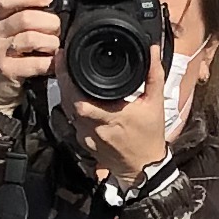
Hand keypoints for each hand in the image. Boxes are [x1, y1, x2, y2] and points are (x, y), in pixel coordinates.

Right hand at [0, 0, 58, 99]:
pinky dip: (50, 62)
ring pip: (30, 39)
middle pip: (24, 18)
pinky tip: (55, 62)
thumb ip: (41, 7)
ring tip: (56, 46)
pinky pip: (34, 63)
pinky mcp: (7, 71)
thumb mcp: (21, 29)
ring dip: (51, 42)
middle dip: (49, 22)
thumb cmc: (13, 54)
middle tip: (59, 29)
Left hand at [68, 64, 171, 185]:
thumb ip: (154, 75)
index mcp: (111, 116)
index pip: (79, 99)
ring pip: (68, 110)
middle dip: (63, 80)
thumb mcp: (155, 103)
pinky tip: (78, 96)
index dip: (67, 79)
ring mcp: (86, 136)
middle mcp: (94, 128)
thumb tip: (152, 50)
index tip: (65, 59)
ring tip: (68, 74)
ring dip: (66, 93)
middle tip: (62, 61)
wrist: (142, 168)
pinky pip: (73, 121)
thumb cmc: (149, 136)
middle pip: (67, 101)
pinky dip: (72, 107)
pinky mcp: (83, 142)